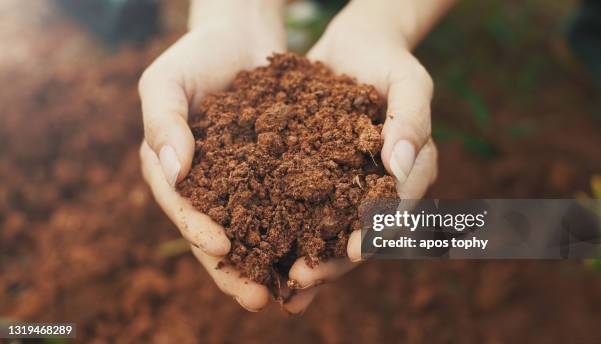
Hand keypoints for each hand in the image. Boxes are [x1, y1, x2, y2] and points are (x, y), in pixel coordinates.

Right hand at [139, 0, 284, 311]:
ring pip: (255, 229)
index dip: (198, 231)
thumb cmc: (197, 56)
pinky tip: (318, 247)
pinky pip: (286, 203)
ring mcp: (241, 182)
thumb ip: (162, 123)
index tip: (221, 248)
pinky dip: (298, 226)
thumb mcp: (166, 82)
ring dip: (271, 261)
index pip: (182, 209)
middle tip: (257, 299)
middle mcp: (206, 185)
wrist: (241, 35)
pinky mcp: (274, 172)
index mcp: (172, 171)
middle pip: (218, 234)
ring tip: (293, 288)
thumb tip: (174, 171)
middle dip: (236, 269)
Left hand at [284, 1, 438, 312]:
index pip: (395, 212)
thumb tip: (399, 167)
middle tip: (303, 278)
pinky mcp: (311, 178)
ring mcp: (341, 188)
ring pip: (325, 231)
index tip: (357, 249)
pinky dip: (280, 228)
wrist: (353, 49)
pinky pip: (296, 207)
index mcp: (405, 178)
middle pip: (357, 234)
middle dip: (332, 260)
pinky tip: (255, 247)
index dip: (378, 232)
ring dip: (306, 258)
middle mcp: (373, 192)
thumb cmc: (389, 63)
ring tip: (280, 283)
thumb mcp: (408, 82)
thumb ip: (412, 120)